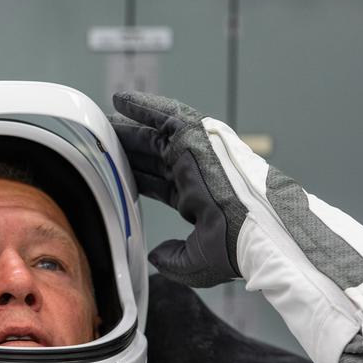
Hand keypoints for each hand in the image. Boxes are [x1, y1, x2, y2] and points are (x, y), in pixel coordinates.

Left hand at [109, 92, 247, 288]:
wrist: (256, 229)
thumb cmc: (237, 247)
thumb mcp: (196, 262)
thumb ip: (172, 259)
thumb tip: (155, 255)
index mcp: (198, 200)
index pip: (160, 184)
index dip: (138, 176)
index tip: (119, 172)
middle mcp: (196, 174)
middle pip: (154, 157)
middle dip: (130, 149)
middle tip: (106, 140)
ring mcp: (196, 154)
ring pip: (155, 136)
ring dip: (131, 127)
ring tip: (107, 120)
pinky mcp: (196, 137)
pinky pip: (165, 115)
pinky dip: (143, 107)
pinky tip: (122, 101)